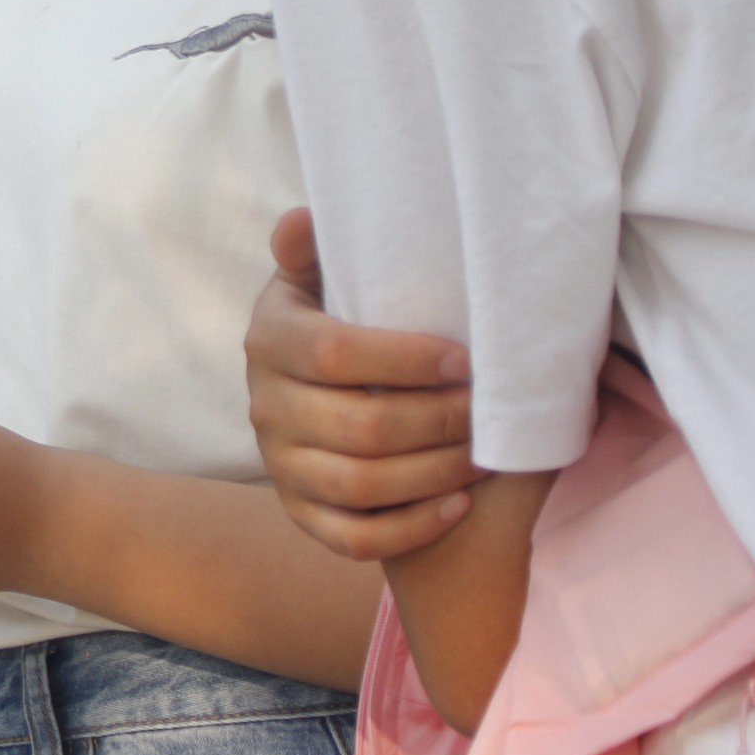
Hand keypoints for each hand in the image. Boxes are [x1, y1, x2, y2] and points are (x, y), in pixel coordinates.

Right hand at [245, 208, 478, 560]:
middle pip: (360, 427)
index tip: (467, 361)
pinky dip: (411, 527)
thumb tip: (302, 217)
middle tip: (490, 412)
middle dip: (439, 422)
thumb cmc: (334, 329)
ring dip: (436, 474)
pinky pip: (354, 537)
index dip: (406, 361)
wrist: (309, 398)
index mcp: (269, 342)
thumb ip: (311, 252)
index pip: (334, 355)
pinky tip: (458, 505)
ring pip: (362, 485)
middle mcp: (264, 408)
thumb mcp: (316, 283)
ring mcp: (280, 465)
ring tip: (486, 456)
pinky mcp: (299, 512)